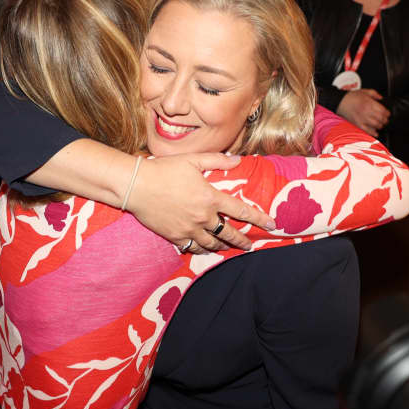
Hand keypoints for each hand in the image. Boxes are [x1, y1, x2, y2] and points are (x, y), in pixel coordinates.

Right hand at [124, 152, 276, 253]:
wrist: (137, 185)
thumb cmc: (164, 169)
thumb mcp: (193, 160)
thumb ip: (217, 161)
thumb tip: (237, 161)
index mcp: (210, 197)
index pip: (242, 211)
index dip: (259, 219)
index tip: (271, 225)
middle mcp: (203, 217)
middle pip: (229, 233)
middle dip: (242, 241)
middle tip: (250, 245)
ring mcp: (189, 229)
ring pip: (212, 243)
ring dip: (223, 246)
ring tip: (227, 247)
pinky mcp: (175, 236)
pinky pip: (193, 248)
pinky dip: (201, 249)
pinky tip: (204, 248)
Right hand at [335, 89, 388, 136]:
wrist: (340, 102)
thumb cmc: (351, 97)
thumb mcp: (364, 91)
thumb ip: (374, 94)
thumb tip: (381, 98)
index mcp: (369, 103)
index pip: (383, 110)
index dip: (387, 113)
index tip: (388, 114)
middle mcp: (366, 111)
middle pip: (381, 118)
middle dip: (385, 120)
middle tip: (385, 120)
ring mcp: (362, 118)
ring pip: (376, 125)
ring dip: (380, 126)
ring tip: (381, 124)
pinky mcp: (358, 124)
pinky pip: (368, 130)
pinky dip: (373, 133)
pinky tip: (376, 132)